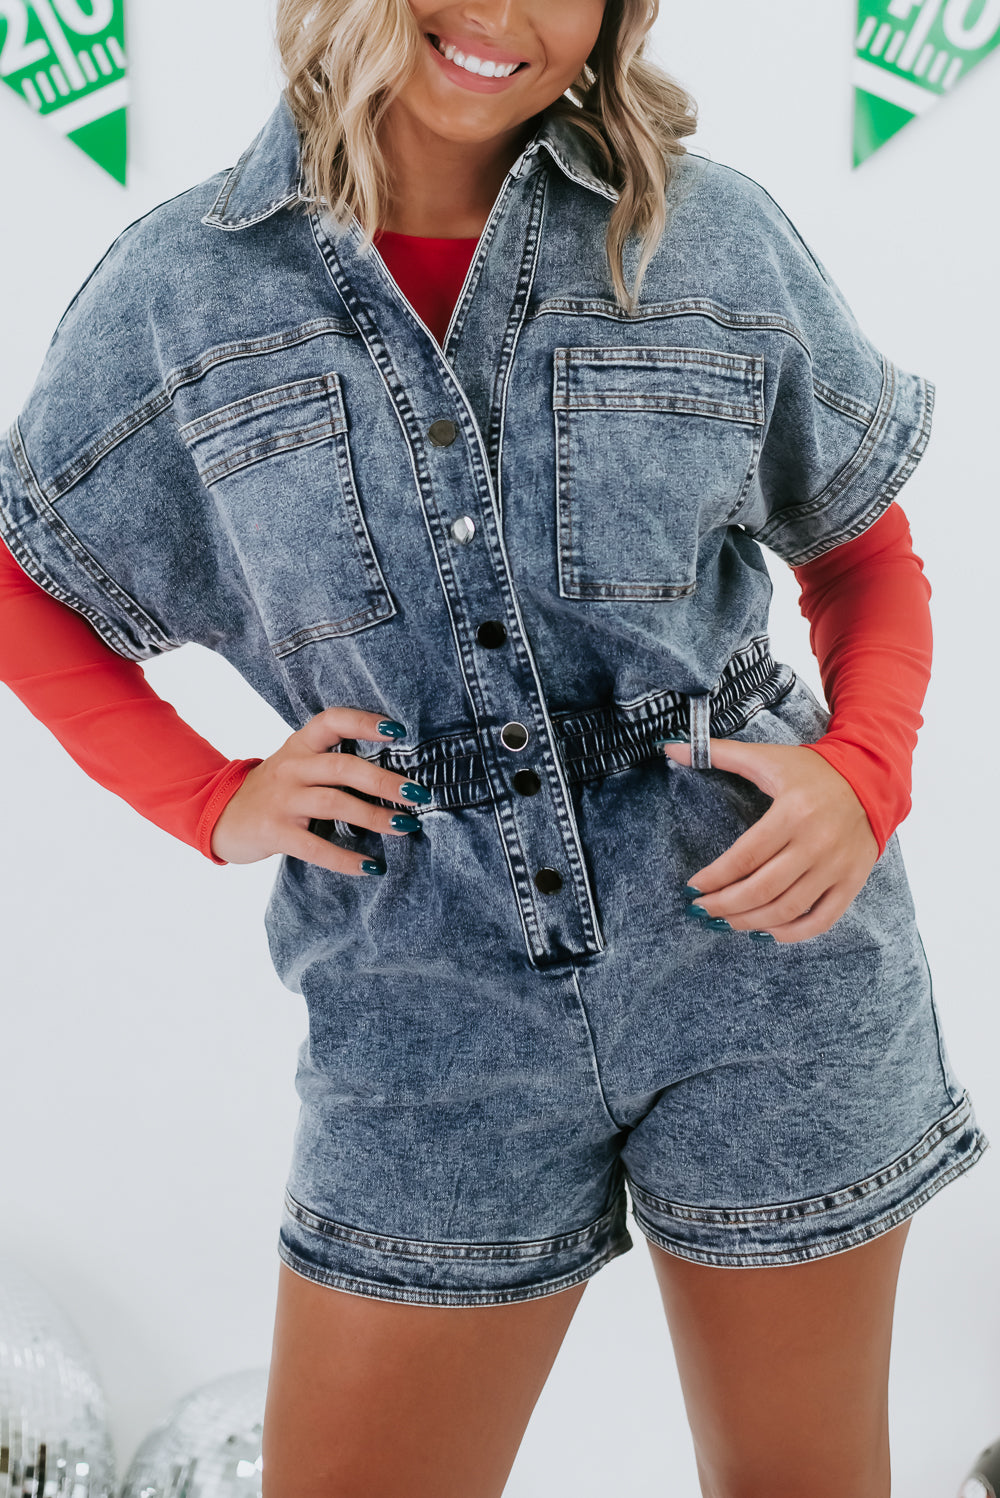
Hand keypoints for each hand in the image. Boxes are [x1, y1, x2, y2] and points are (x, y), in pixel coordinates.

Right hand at [210, 706, 428, 873]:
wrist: (218, 813)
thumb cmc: (273, 790)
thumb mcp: (296, 764)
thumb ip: (332, 761)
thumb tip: (394, 773)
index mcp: (300, 745)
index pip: (333, 721)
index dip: (365, 722)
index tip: (398, 732)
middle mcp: (291, 767)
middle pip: (343, 767)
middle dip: (385, 781)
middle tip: (418, 795)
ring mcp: (281, 799)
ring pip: (334, 802)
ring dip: (375, 816)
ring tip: (406, 827)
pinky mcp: (274, 831)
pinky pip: (315, 847)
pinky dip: (346, 859)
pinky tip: (372, 867)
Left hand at [660, 738, 878, 943]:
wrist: (872, 777)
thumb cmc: (813, 769)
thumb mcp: (766, 757)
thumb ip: (717, 753)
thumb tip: (667, 746)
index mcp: (793, 812)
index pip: (744, 857)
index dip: (714, 878)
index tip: (692, 888)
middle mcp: (817, 843)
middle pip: (762, 889)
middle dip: (725, 905)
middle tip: (702, 910)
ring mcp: (836, 866)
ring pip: (788, 909)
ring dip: (751, 922)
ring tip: (726, 922)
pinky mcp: (852, 881)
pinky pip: (822, 919)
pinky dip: (793, 934)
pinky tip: (766, 932)